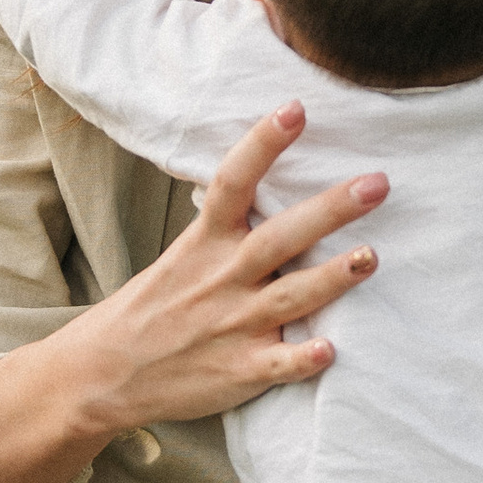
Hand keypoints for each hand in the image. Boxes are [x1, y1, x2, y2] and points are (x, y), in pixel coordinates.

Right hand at [0, 104, 386, 482]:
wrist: (104, 373)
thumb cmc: (156, 306)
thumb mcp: (184, 254)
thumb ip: (230, 224)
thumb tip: (276, 177)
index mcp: (205, 242)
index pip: (234, 182)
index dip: (264, 144)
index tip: (295, 109)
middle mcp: (222, 278)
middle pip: (279, 237)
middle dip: (330, 210)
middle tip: (377, 183)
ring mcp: (232, 326)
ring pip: (289, 297)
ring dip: (331, 278)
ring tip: (372, 257)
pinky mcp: (239, 372)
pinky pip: (276, 365)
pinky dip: (301, 359)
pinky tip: (330, 351)